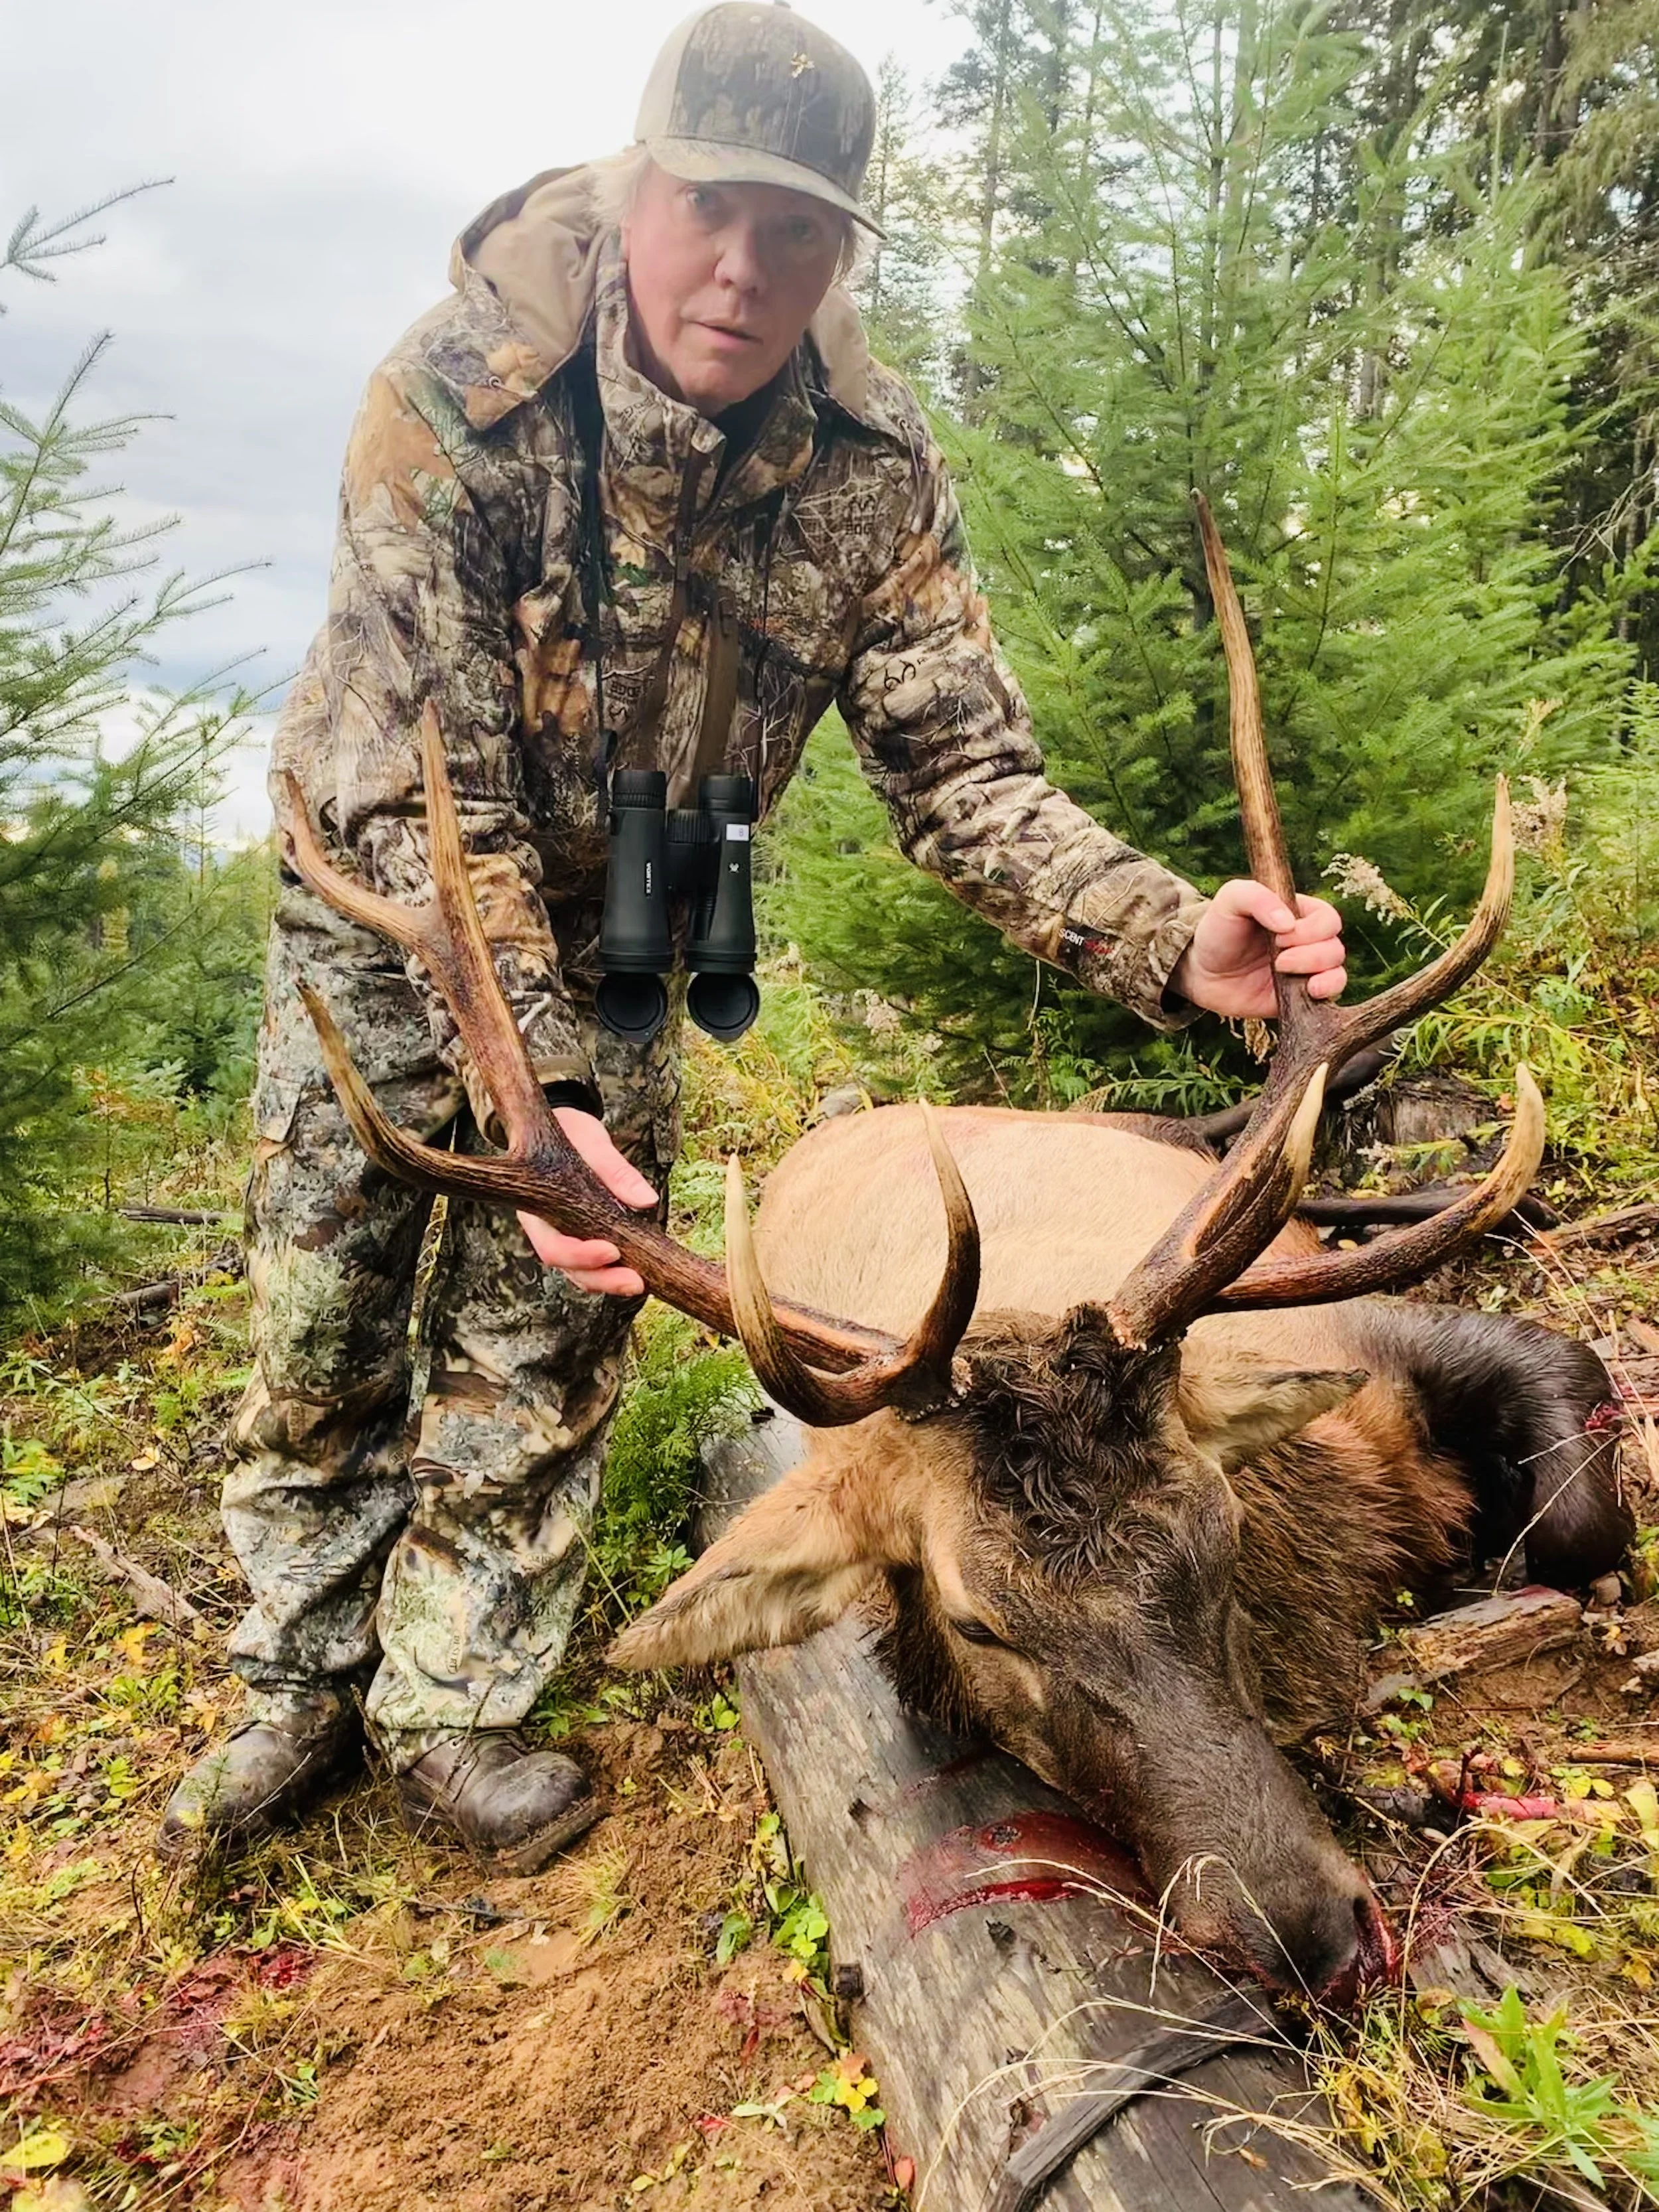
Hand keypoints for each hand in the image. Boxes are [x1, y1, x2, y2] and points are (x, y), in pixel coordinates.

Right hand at [518, 1109, 657, 1296]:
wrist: (560, 1127)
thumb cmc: (569, 1131)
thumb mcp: (591, 1140)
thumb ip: (616, 1171)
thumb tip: (648, 1202)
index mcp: (535, 1206)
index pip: (551, 1245)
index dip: (579, 1255)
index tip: (611, 1251)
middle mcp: (544, 1227)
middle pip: (566, 1268)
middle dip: (601, 1279)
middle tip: (636, 1283)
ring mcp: (560, 1234)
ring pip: (579, 1272)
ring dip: (608, 1282)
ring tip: (640, 1283)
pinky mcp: (579, 1235)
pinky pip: (590, 1264)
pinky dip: (611, 1272)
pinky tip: (637, 1272)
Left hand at [1170, 881, 1346, 1019]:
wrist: (1201, 971)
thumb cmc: (1218, 930)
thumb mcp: (1231, 900)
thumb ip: (1258, 898)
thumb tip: (1288, 923)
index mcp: (1299, 914)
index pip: (1328, 918)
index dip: (1310, 929)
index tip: (1279, 935)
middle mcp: (1308, 942)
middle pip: (1334, 945)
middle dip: (1310, 953)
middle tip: (1278, 959)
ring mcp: (1306, 970)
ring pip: (1336, 969)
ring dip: (1317, 971)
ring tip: (1283, 972)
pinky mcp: (1301, 996)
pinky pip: (1330, 994)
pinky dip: (1327, 991)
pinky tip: (1309, 990)